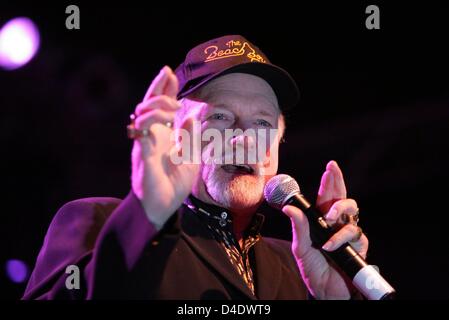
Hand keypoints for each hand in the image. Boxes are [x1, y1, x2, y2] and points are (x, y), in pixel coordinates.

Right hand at [131, 66, 199, 228]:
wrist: (161, 208)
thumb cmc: (173, 185)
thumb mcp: (190, 158)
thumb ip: (190, 139)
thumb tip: (191, 116)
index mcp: (162, 136)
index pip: (160, 107)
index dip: (163, 89)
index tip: (169, 72)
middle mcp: (150, 137)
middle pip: (148, 104)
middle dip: (157, 87)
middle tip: (168, 75)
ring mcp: (144, 145)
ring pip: (142, 115)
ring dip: (157, 106)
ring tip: (172, 109)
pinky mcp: (142, 156)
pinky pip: (142, 135)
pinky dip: (150, 124)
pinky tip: (165, 121)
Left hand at [282, 160, 368, 298]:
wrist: (327, 292)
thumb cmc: (313, 269)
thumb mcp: (301, 248)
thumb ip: (299, 228)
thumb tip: (288, 208)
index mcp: (322, 222)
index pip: (327, 197)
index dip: (330, 181)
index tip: (331, 165)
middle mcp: (337, 225)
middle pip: (343, 198)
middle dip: (338, 182)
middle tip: (332, 171)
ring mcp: (349, 235)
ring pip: (352, 211)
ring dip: (339, 211)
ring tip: (327, 219)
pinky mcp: (358, 247)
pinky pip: (355, 234)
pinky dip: (340, 238)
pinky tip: (330, 246)